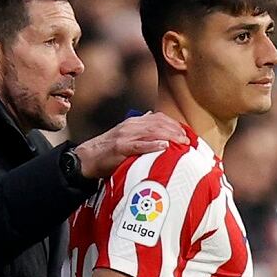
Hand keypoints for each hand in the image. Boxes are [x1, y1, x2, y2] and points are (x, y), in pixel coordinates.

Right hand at [74, 113, 188, 179]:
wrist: (87, 158)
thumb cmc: (108, 152)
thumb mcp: (126, 137)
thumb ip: (140, 130)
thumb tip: (152, 118)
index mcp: (134, 123)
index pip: (159, 118)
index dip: (174, 125)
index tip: (187, 134)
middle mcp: (131, 126)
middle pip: (158, 123)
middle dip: (175, 131)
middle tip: (189, 140)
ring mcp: (125, 136)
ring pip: (151, 132)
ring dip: (169, 136)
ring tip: (182, 143)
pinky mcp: (120, 147)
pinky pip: (139, 145)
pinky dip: (152, 145)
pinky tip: (164, 147)